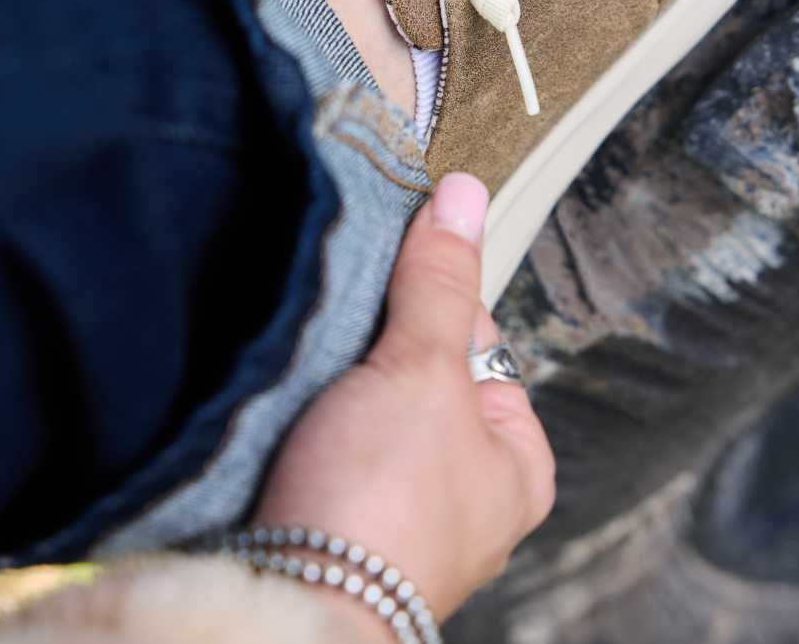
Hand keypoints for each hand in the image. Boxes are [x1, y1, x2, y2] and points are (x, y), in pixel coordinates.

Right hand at [255, 173, 555, 623]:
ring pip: (363, 401)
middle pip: (417, 367)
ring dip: (332, 375)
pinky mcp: (334, 514)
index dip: (435, 298)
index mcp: (513, 462)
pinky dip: (304, 413)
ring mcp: (395, 506)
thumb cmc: (383, 509)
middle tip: (344, 331)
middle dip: (376, 340)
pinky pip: (323, 436)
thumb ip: (440, 282)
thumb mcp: (424, 370)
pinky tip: (285, 401)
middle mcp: (462, 488)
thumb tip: (465, 196)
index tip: (397, 277)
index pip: (479, 338)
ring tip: (309, 367)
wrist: (286, 607)